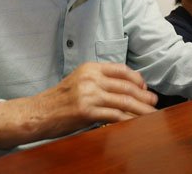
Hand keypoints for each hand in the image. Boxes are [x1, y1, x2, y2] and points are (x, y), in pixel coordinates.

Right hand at [0, 62, 157, 149]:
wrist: (37, 113)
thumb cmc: (59, 100)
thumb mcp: (79, 82)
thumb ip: (99, 81)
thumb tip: (124, 89)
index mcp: (90, 68)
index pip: (121, 70)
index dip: (137, 79)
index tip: (145, 87)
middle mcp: (91, 78)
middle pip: (126, 86)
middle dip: (143, 95)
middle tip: (154, 101)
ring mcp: (89, 94)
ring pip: (123, 101)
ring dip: (141, 108)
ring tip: (151, 113)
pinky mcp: (87, 111)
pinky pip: (114, 115)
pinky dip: (127, 119)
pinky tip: (135, 122)